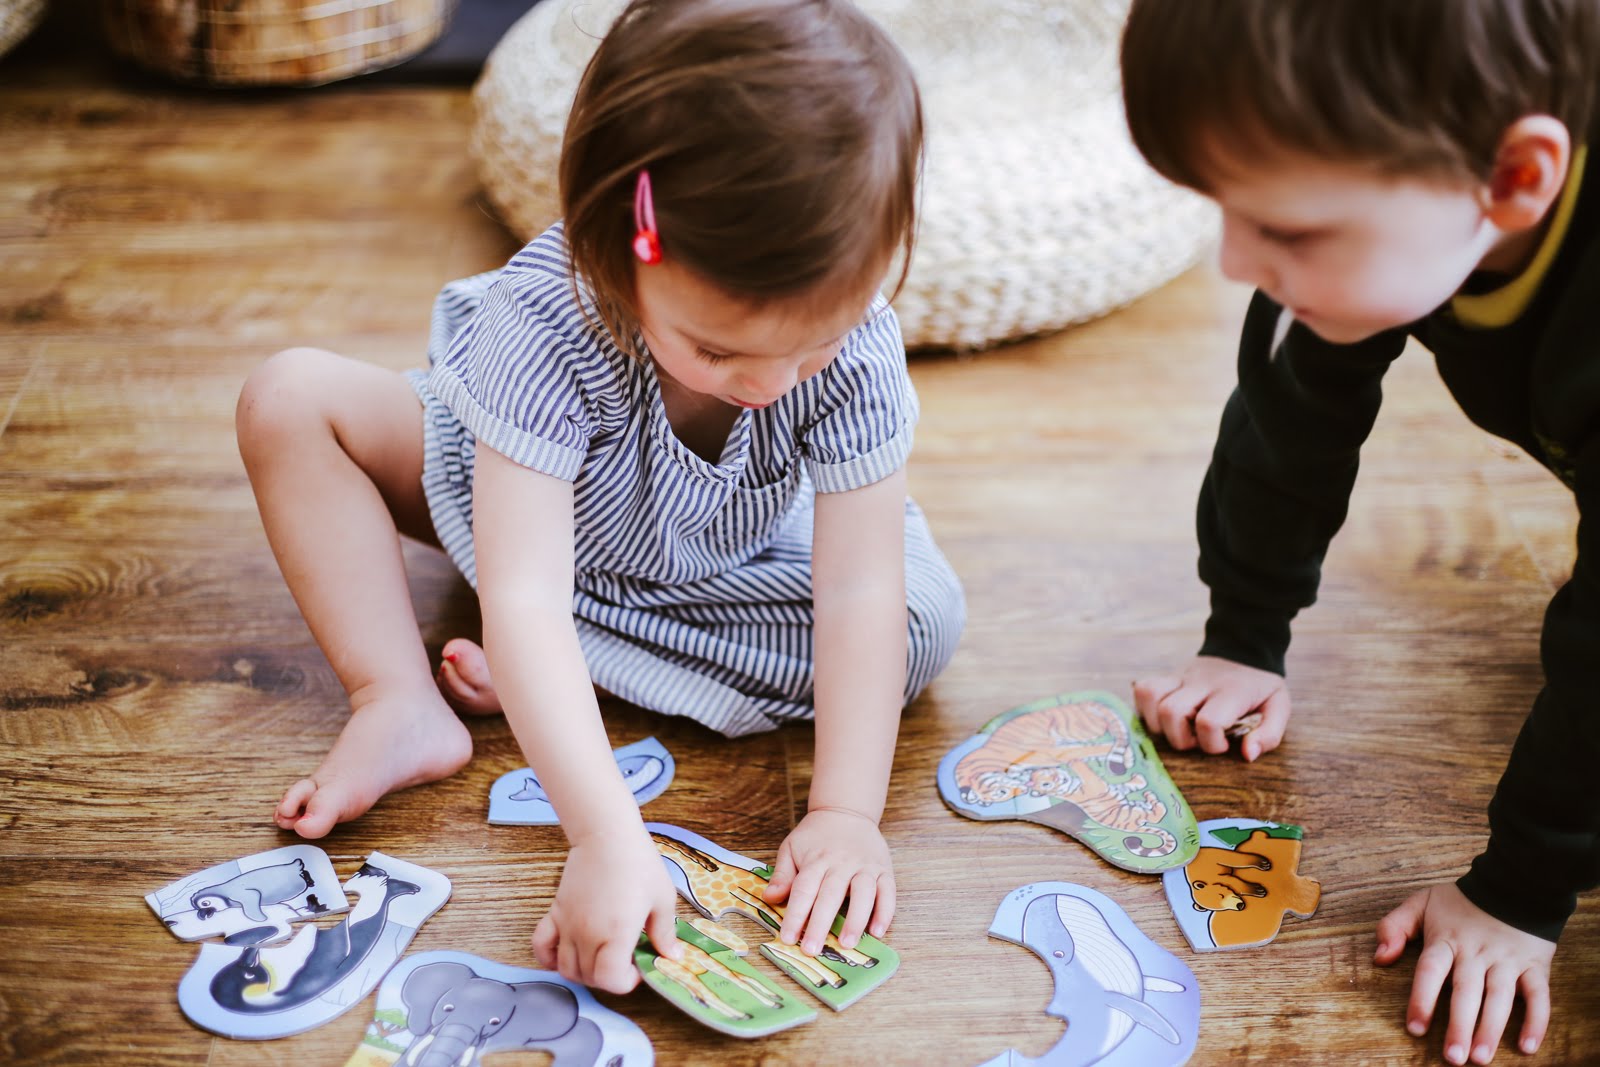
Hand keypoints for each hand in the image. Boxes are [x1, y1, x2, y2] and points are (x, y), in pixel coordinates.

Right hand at [531, 827, 680, 992]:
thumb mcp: (662, 898)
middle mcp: (588, 934)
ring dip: (584, 972)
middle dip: (609, 978)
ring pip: (566, 968)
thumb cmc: (638, 864)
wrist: (607, 835)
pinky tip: (566, 954)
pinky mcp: (555, 913)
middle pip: (590, 978)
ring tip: (602, 957)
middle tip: (625, 960)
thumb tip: (673, 958)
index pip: (611, 981)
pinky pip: (541, 946)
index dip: (627, 982)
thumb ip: (665, 933)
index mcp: (616, 933)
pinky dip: (549, 958)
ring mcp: (567, 925)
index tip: (639, 965)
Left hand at [763, 807, 893, 954]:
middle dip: (821, 925)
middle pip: (830, 896)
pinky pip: (888, 892)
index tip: (788, 938)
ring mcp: (865, 866)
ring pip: (863, 894)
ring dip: (855, 920)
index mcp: (816, 859)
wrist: (846, 811)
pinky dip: (885, 912)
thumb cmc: (815, 835)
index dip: (795, 915)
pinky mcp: (884, 870)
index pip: (804, 890)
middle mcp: (842, 863)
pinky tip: (877, 931)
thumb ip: (782, 875)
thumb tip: (769, 899)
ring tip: (847, 944)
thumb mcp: (792, 848)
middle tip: (812, 950)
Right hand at [1132, 655, 1289, 759]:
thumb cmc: (1260, 685)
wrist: (1244, 646)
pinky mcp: (1169, 676)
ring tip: (1179, 729)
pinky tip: (1163, 718)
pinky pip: (1143, 689)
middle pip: (1171, 711)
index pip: (1208, 721)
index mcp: (1231, 692)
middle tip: (1197, 739)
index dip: (1212, 743)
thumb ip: (1269, 734)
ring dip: (1158, 724)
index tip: (1225, 745)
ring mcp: (1181, 677)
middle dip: (1179, 738)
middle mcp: (1201, 683)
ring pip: (1150, 697)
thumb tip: (1247, 754)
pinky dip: (1145, 708)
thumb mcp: (1278, 707)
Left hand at [1374, 883, 1554, 1063]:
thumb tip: (1379, 958)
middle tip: (1453, 1058)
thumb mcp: (1421, 903)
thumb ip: (1393, 927)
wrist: (1513, 884)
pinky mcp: (1535, 966)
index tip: (1415, 1029)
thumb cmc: (1461, 901)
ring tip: (1480, 1058)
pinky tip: (1526, 1046)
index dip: (1422, 1000)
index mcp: (1446, 940)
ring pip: (1499, 998)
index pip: (1431, 972)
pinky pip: (1538, 996)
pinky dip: (1536, 1021)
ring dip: (1491, 1029)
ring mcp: (1507, 960)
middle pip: (1466, 992)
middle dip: (1459, 1026)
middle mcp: (1476, 953)